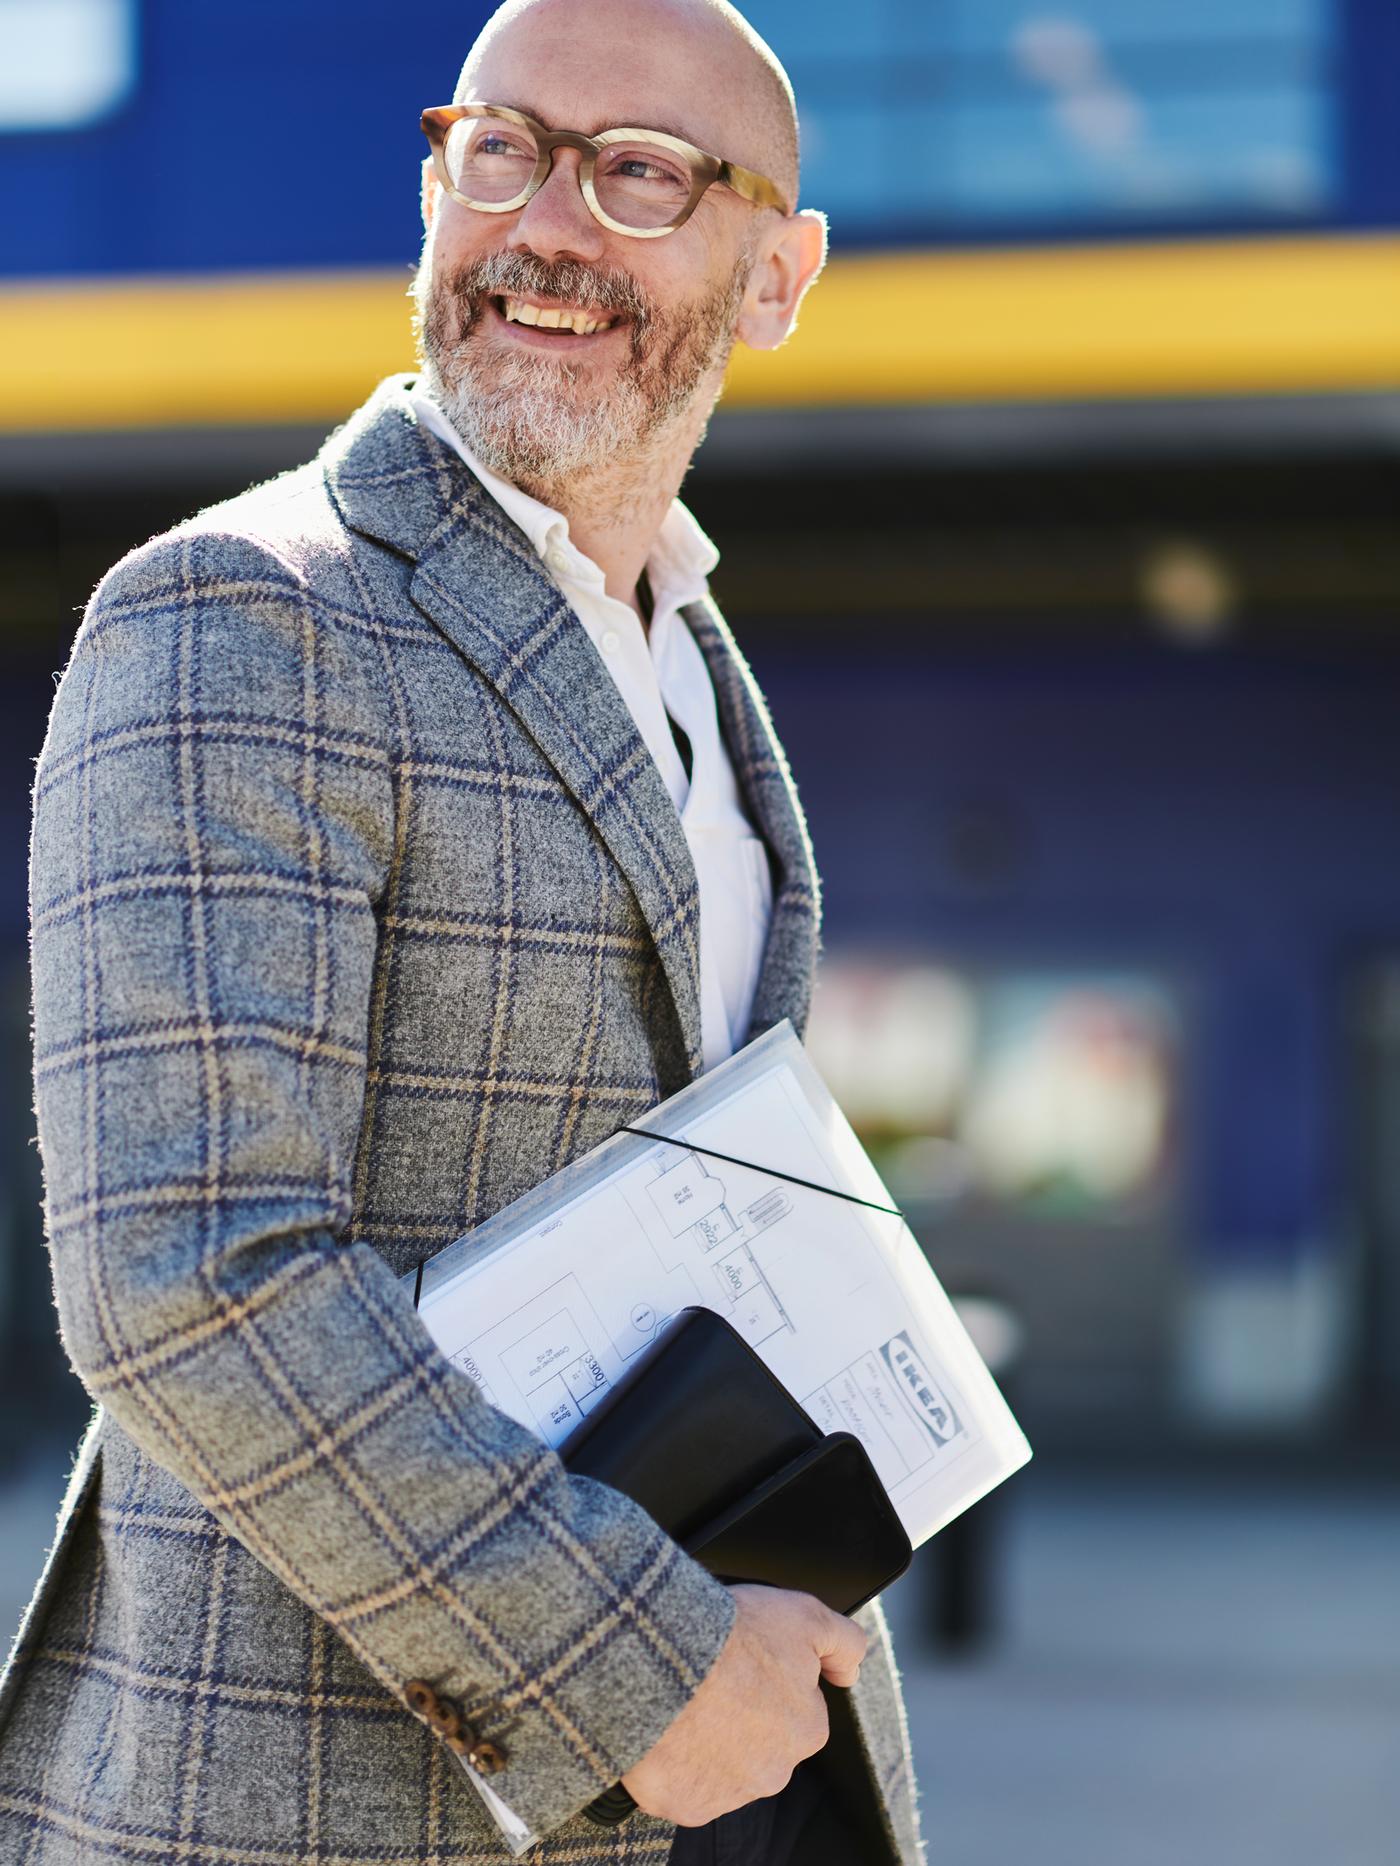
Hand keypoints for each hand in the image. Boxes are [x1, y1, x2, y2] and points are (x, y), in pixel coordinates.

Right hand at [620, 1584, 866, 1826]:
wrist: (664, 1660)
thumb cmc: (734, 1636)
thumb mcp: (805, 1615)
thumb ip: (844, 1643)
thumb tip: (850, 1671)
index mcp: (807, 1730)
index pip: (794, 1706)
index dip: (768, 1677)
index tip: (745, 1660)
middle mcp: (774, 1773)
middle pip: (760, 1740)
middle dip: (741, 1714)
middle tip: (713, 1677)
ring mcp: (729, 1794)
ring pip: (722, 1764)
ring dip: (707, 1738)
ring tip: (685, 1695)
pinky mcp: (686, 1803)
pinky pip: (683, 1783)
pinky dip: (674, 1760)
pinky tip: (666, 1724)